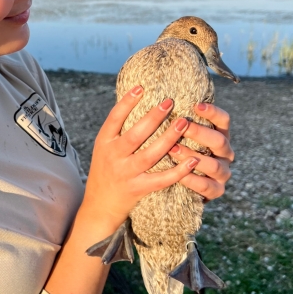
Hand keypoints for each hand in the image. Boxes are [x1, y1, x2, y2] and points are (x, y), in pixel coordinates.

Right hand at [80, 86, 199, 229]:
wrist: (99, 205)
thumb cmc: (106, 169)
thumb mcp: (104, 147)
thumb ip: (118, 129)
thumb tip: (135, 100)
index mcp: (104, 142)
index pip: (114, 118)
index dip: (127, 102)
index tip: (141, 88)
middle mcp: (113, 157)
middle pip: (135, 135)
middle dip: (153, 117)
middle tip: (170, 102)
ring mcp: (126, 174)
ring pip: (150, 155)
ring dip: (169, 138)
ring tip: (184, 123)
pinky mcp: (138, 189)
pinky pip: (161, 179)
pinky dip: (178, 170)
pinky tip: (193, 159)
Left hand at [168, 102, 232, 200]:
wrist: (179, 184)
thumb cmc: (178, 151)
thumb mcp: (181, 135)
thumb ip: (180, 122)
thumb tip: (165, 101)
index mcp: (220, 135)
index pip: (223, 120)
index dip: (212, 112)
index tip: (195, 105)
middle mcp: (225, 153)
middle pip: (219, 141)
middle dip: (200, 133)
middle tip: (181, 126)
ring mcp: (223, 172)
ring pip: (214, 165)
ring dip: (193, 156)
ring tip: (173, 150)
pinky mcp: (217, 190)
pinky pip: (207, 186)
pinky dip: (193, 180)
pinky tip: (179, 174)